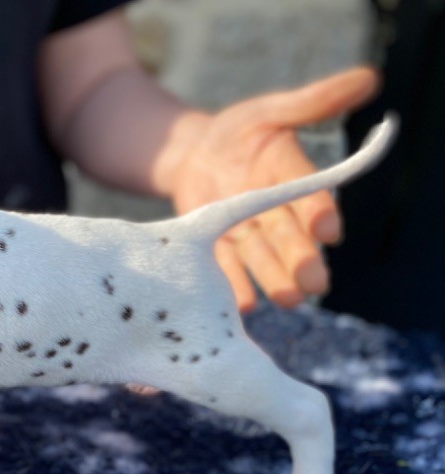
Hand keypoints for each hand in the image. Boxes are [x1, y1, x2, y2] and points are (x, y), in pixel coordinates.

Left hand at [167, 68, 379, 310]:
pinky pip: (227, 268)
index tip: (328, 230)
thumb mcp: (270, 110)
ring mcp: (246, 231)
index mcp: (291, 174)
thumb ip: (313, 101)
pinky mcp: (218, 244)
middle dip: (301, 258)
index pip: (310, 194)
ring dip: (275, 279)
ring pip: (262, 258)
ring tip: (289, 298)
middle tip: (313, 281)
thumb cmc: (239, 130)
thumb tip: (369, 78)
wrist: (194, 154)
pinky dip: (236, 287)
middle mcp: (273, 209)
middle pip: (289, 236)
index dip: (319, 211)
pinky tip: (245, 305)